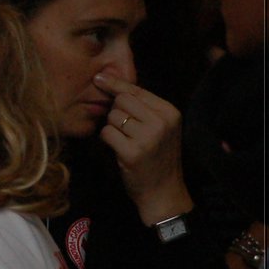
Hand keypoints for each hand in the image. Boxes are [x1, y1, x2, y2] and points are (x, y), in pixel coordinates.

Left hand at [94, 74, 194, 225]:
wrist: (163, 191)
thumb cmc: (157, 157)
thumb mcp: (160, 128)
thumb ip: (144, 107)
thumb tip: (113, 84)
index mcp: (170, 112)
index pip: (137, 90)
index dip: (116, 85)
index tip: (98, 77)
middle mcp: (161, 121)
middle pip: (122, 101)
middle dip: (115, 112)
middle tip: (125, 130)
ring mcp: (147, 137)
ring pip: (112, 117)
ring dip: (112, 128)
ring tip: (125, 141)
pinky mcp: (132, 152)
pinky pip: (106, 133)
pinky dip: (107, 140)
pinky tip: (119, 150)